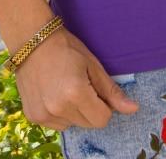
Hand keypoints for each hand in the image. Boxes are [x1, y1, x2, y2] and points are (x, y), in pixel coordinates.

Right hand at [14, 25, 139, 131]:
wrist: (32, 40)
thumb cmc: (66, 48)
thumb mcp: (92, 65)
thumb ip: (111, 91)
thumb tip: (134, 109)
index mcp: (76, 93)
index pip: (102, 119)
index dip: (104, 105)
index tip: (96, 88)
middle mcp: (58, 108)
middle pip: (88, 123)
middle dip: (90, 108)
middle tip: (80, 84)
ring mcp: (43, 114)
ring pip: (72, 124)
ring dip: (74, 112)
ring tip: (64, 87)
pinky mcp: (33, 117)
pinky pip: (57, 124)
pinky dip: (59, 113)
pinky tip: (53, 93)